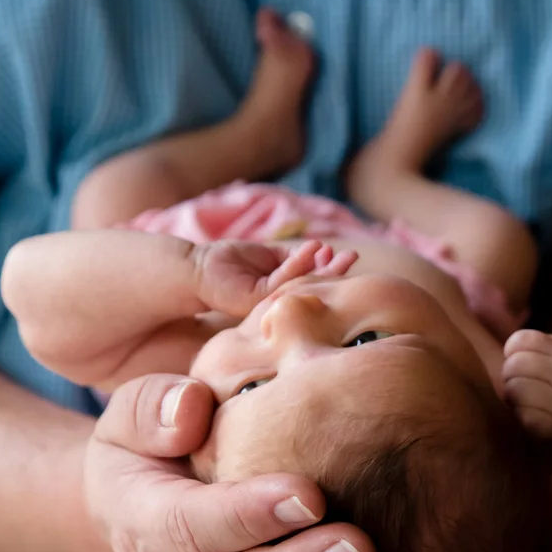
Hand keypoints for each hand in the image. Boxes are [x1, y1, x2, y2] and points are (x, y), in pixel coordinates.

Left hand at [193, 239, 356, 317]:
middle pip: (311, 286)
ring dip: (325, 270)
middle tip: (354, 257)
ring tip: (345, 256)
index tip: (345, 254)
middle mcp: (277, 299)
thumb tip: (317, 250)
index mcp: (281, 291)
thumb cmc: (228, 261)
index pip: (310, 280)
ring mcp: (267, 302)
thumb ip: (290, 258)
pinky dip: (299, 264)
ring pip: (301, 285)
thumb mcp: (267, 256)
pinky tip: (315, 249)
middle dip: (334, 272)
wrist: (197, 270)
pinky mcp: (255, 299)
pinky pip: (281, 281)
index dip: (329, 268)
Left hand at [500, 329, 551, 439]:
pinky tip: (531, 412)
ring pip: (513, 391)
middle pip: (513, 366)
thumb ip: (527, 346)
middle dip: (510, 373)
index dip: (513, 349)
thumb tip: (491, 358)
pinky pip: (522, 416)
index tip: (524, 357)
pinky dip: (520, 414)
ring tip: (526, 396)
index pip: (519, 341)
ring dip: (512, 394)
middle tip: (523, 380)